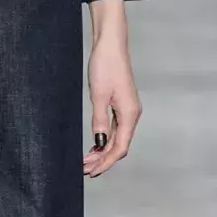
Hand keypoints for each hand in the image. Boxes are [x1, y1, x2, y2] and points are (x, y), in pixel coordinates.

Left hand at [83, 0, 140, 178]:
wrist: (110, 44)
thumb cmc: (105, 66)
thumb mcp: (99, 95)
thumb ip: (100, 121)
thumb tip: (101, 143)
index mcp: (129, 114)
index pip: (120, 148)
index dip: (106, 162)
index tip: (91, 171)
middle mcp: (132, 114)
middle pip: (120, 145)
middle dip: (103, 159)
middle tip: (84, 168)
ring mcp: (128, 109)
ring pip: (118, 138)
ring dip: (103, 151)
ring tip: (87, 160)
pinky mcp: (122, 104)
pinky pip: (116, 128)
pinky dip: (105, 139)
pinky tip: (95, 144)